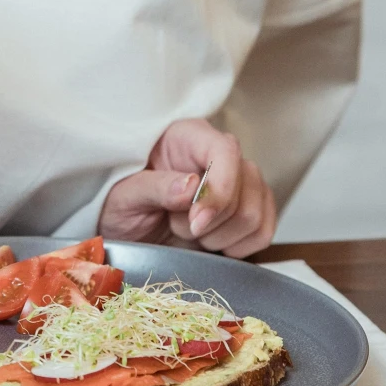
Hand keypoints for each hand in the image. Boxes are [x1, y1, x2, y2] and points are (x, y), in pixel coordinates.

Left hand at [101, 117, 276, 257]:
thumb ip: (155, 188)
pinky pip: (264, 231)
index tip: (197, 222)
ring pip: (255, 215)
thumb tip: (192, 186)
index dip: (219, 190)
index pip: (225, 151)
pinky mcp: (251, 207)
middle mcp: (220, 154)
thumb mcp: (124, 196)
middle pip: (245, 189)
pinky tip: (211, 242)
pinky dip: (238, 247)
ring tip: (190, 231)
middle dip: (208, 222)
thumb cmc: (122, 205)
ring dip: (220, 236)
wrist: (128, 231)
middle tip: (175, 224)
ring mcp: (240, 180)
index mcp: (187, 137)